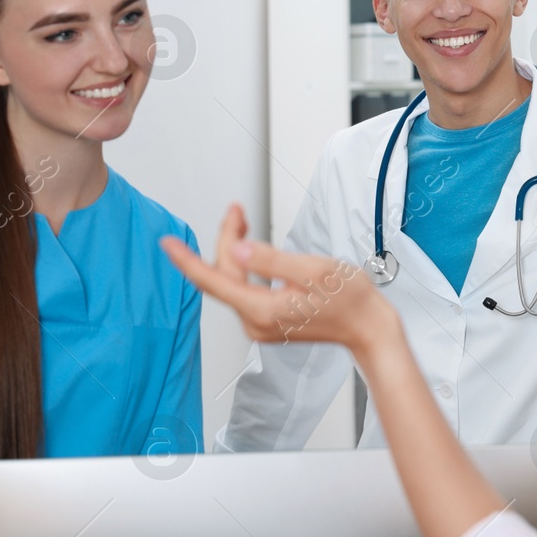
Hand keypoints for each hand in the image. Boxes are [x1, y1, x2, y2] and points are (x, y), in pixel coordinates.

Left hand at [161, 204, 396, 353]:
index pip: (213, 281)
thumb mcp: (313, 270)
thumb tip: (241, 249)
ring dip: (235, 250)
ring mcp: (261, 324)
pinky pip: (246, 289)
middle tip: (236, 209)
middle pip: (225, 275)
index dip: (188, 260)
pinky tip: (250, 248)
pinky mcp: (269, 320)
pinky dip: (245, 265)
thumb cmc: (349, 300)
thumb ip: (273, 260)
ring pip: (234, 281)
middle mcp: (256, 322)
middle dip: (227, 239)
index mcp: (262, 310)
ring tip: (242, 219)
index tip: (167, 244)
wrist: (368, 327)